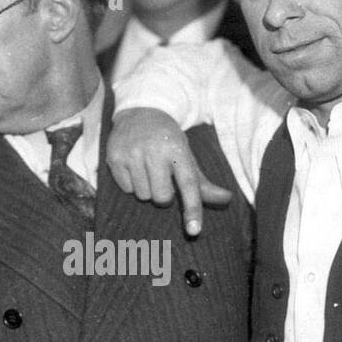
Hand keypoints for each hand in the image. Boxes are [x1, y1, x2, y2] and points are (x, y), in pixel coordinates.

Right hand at [107, 108, 232, 236]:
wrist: (141, 110)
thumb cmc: (168, 140)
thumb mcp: (187, 156)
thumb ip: (203, 183)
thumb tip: (227, 200)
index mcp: (178, 149)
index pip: (188, 184)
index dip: (192, 208)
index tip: (194, 231)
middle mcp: (155, 149)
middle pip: (162, 198)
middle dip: (164, 195)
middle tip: (163, 177)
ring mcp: (132, 153)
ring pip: (143, 195)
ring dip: (147, 189)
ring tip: (147, 169)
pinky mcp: (114, 157)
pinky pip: (126, 189)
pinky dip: (132, 184)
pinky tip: (134, 166)